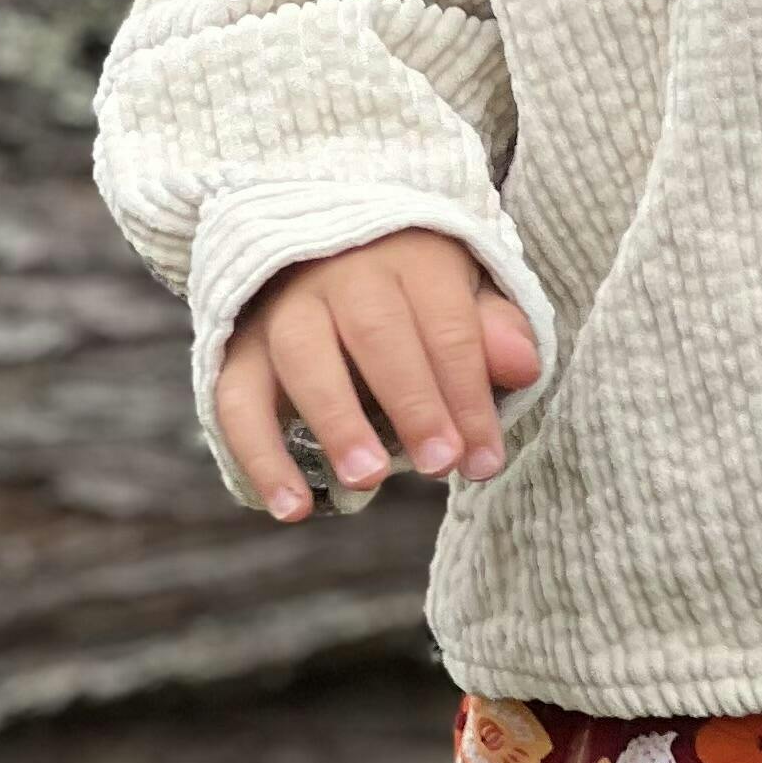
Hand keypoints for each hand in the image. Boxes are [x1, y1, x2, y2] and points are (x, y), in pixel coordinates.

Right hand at [212, 231, 541, 522]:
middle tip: (439, 467)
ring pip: (304, 357)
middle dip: (412, 403)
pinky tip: (291, 508)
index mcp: (410, 257)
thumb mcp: (463, 296)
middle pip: (377, 332)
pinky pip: (237, 399)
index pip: (446, 324)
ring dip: (337, 420)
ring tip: (368, 479)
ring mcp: (283, 308)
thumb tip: (524, 366)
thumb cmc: (412, 294)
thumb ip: (494, 332)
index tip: (483, 459)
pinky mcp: (238, 348)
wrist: (320, 255)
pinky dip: (260, 455)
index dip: (467, 393)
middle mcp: (340, 273)